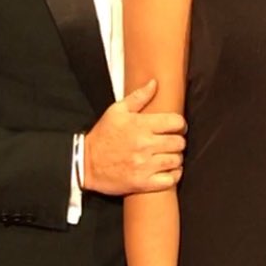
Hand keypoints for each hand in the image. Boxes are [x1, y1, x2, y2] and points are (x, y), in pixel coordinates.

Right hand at [83, 80, 186, 195]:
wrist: (85, 163)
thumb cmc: (102, 136)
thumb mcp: (116, 111)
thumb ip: (138, 96)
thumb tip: (154, 83)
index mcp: (140, 125)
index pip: (176, 122)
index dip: (180, 124)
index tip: (176, 127)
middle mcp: (145, 145)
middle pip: (179, 142)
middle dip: (178, 141)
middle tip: (171, 143)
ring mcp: (144, 165)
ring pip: (177, 161)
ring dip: (175, 158)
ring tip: (168, 156)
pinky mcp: (143, 182)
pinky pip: (171, 180)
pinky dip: (173, 175)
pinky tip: (167, 171)